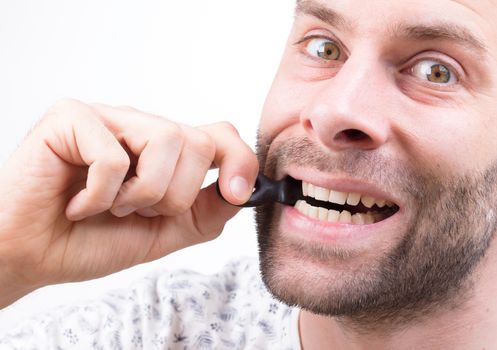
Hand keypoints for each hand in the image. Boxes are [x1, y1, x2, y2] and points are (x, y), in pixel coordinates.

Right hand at [0, 99, 257, 306]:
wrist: (33, 255)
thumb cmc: (92, 240)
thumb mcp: (164, 233)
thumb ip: (206, 212)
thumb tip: (244, 190)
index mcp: (164, 151)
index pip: (219, 135)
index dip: (239, 161)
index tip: (235, 193)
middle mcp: (140, 127)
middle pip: (198, 142)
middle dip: (174, 196)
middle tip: (137, 210)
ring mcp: (108, 118)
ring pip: (166, 142)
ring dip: (140, 194)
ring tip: (109, 205)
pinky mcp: (72, 117)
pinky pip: (114, 156)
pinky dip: (100, 195)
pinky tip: (78, 202)